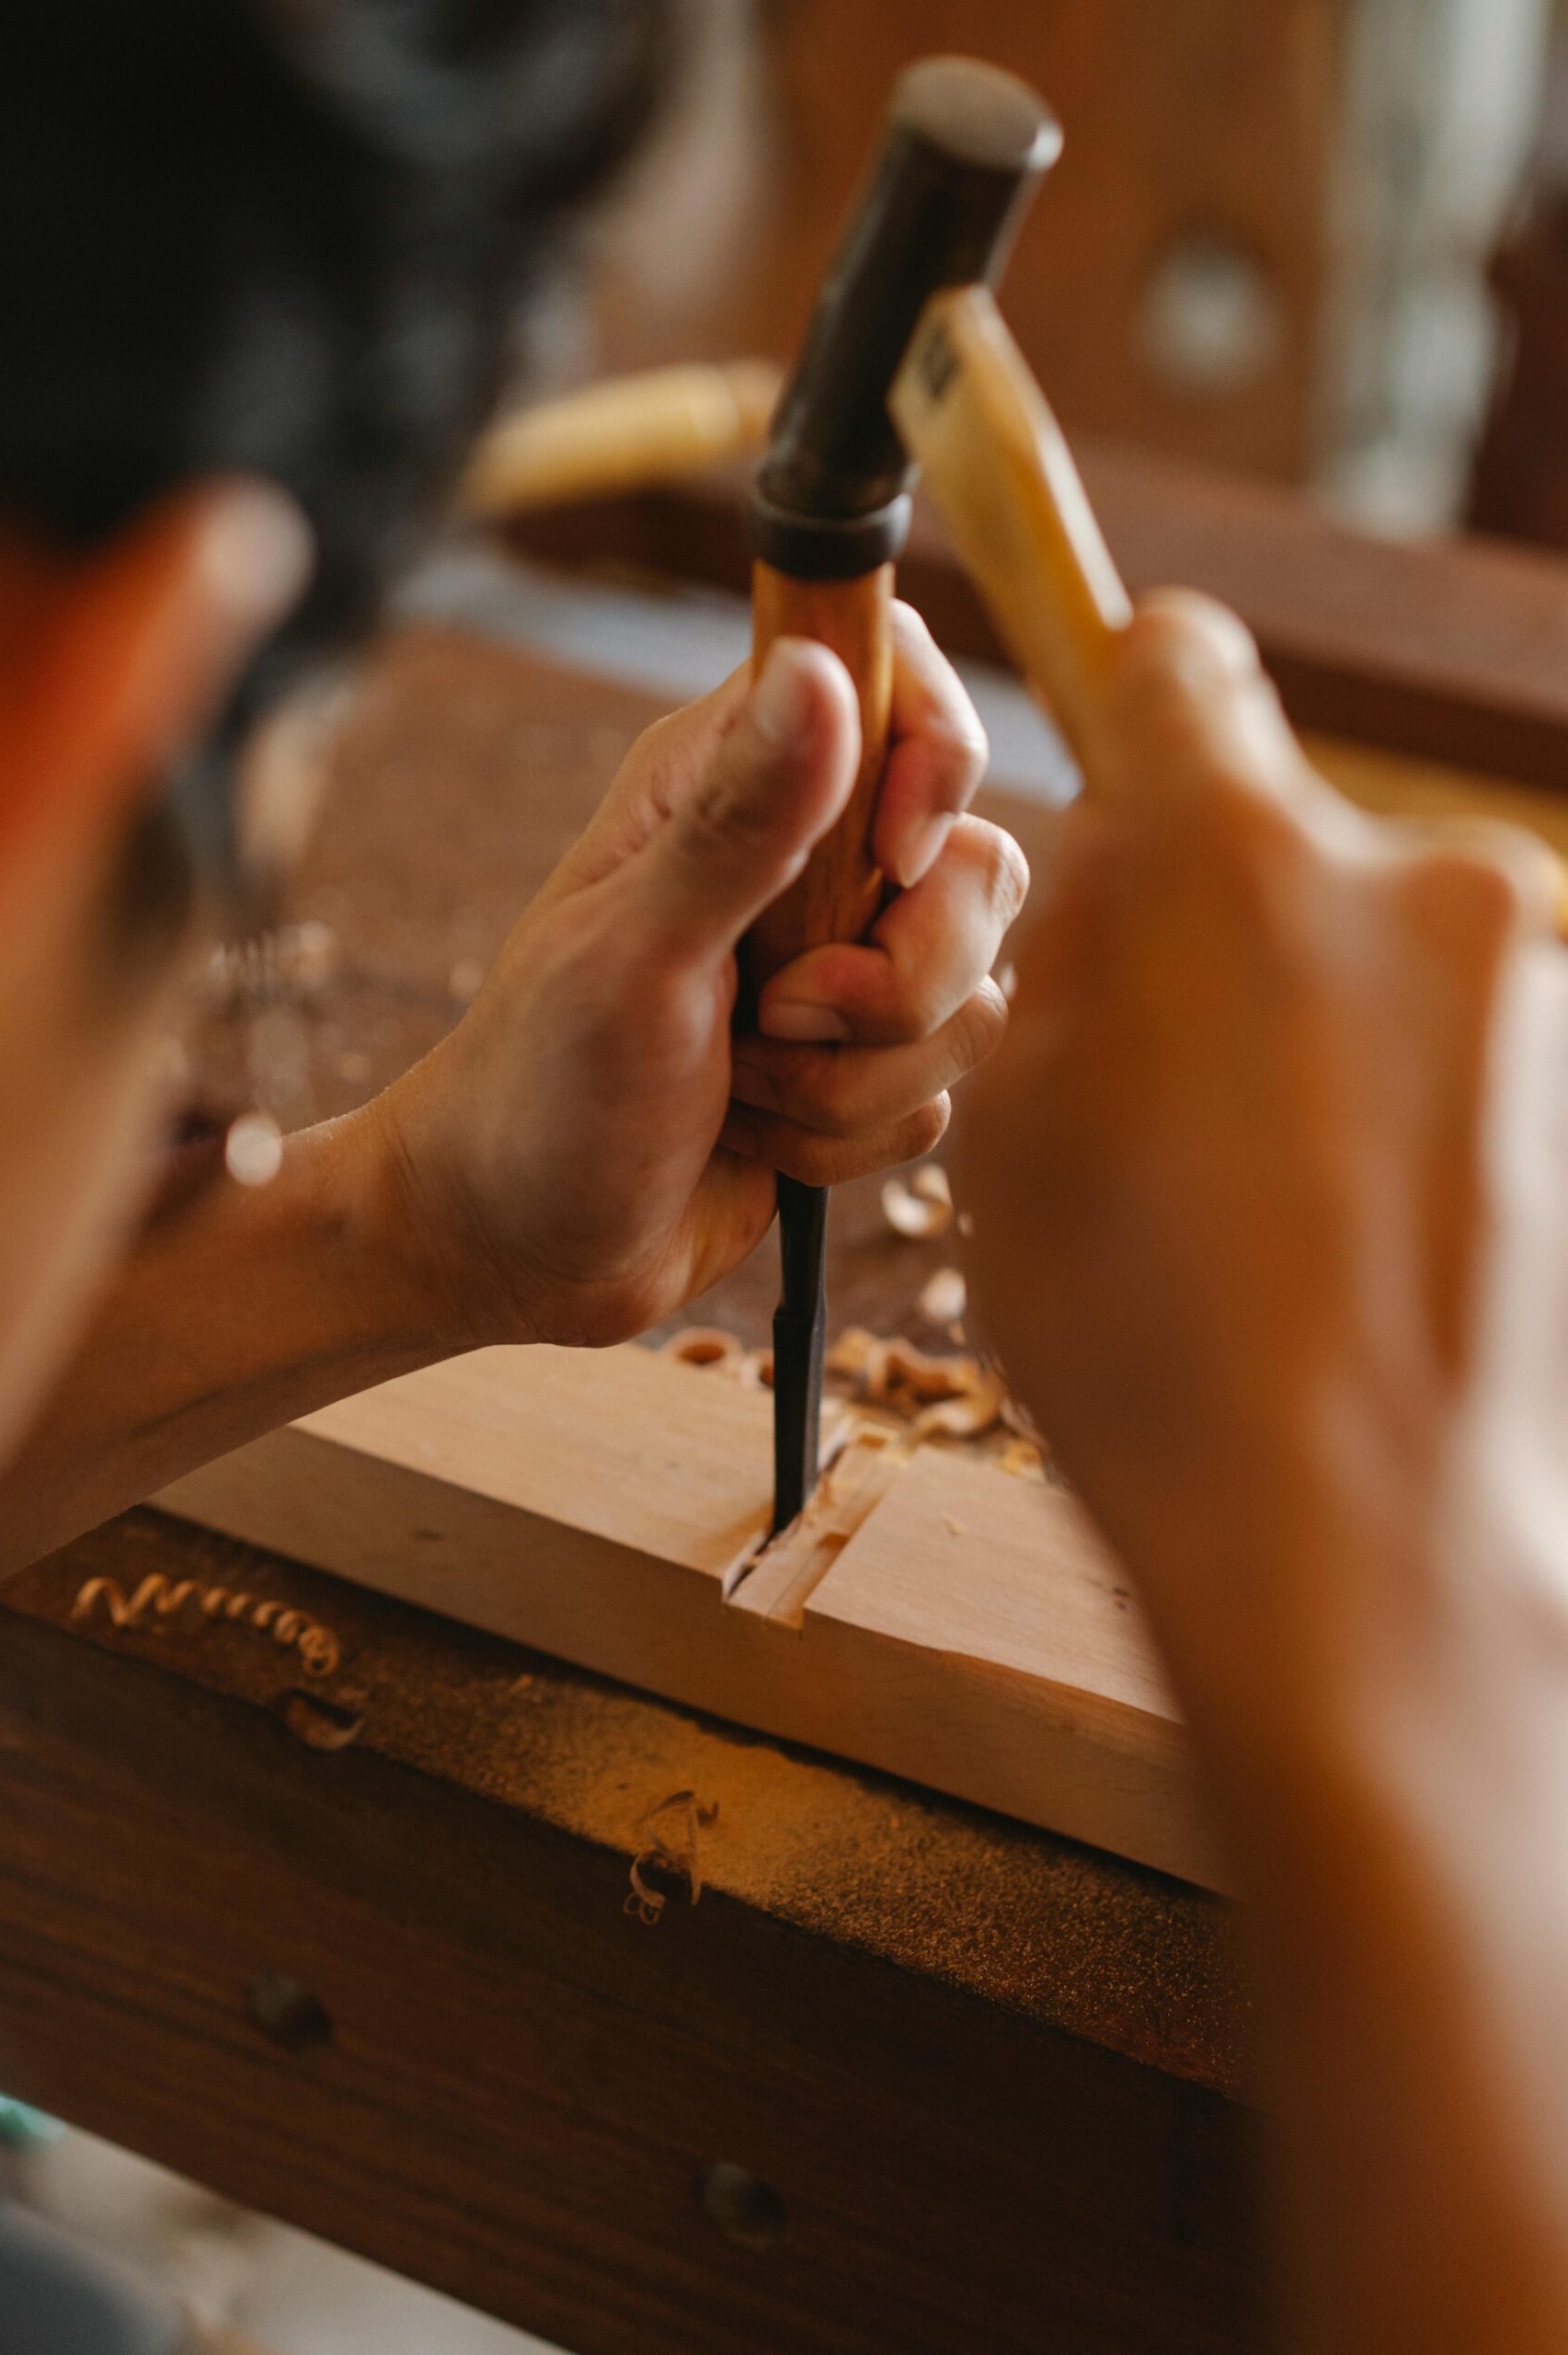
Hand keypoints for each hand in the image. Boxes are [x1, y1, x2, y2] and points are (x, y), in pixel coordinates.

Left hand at [374, 605, 1024, 1347]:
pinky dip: (850, 1134)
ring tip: (742, 1084)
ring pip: (972, 995)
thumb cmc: (542, 1089)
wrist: (520, 1250)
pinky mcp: (860, 1063)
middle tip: (776, 1012)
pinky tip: (757, 1134)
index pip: (898, 678)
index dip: (935, 761)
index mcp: (729, 777)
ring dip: (857, 1076)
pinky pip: (940, 1090)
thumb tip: (821, 669)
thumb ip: (739, 821)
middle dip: (901, 978)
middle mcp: (802, 856)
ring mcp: (840, 964)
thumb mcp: (635, 954)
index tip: (891, 861)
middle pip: (976, 865)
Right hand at [958, 592, 1567, 1778]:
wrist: (1372, 1555)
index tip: (1136, 752)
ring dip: (1360, 1042)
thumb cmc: (1152, 1355)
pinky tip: (1402, 1254)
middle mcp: (1424, 876)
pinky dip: (1456, 1123)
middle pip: (1308, 845)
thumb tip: (1127, 861)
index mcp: (1234, 861)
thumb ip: (1070, 951)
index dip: (1141, 706)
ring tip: (1309, 1224)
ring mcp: (1552, 982)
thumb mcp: (1008, 1136)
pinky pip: (1503, 1057)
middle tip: (1200, 1109)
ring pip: (1416, 963)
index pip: (1183, 668)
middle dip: (1249, 937)